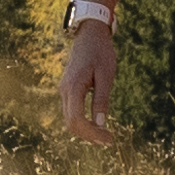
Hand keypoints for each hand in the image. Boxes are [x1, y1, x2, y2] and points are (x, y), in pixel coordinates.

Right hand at [51, 10, 118, 142]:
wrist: (89, 34)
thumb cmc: (100, 52)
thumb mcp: (106, 75)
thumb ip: (101, 99)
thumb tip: (101, 124)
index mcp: (73, 87)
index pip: (77, 120)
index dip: (92, 134)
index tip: (109, 139)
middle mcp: (64, 90)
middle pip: (71, 123)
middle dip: (89, 136)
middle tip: (109, 141)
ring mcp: (64, 90)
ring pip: (70, 119)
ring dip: (86, 131)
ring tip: (105, 136)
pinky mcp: (68, 90)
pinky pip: (72, 112)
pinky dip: (83, 122)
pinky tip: (96, 125)